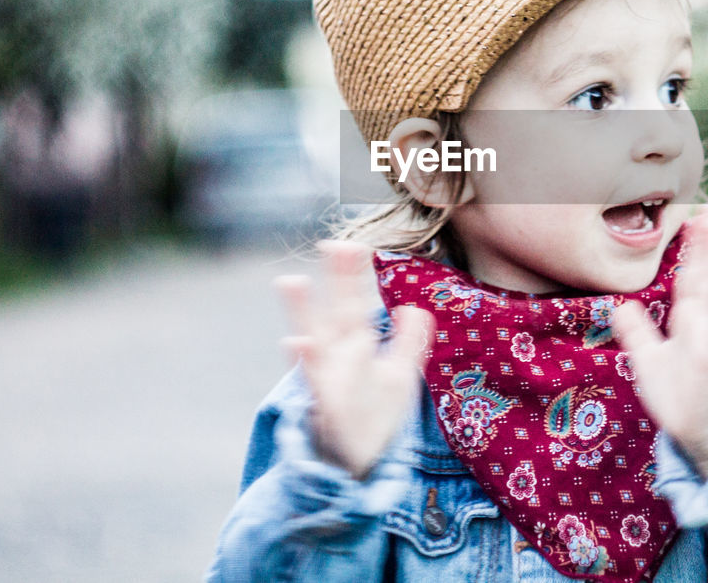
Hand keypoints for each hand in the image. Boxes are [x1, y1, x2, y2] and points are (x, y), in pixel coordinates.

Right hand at [275, 240, 433, 479]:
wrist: (359, 465)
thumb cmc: (378, 416)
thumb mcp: (401, 376)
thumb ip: (409, 342)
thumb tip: (416, 308)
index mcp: (356, 346)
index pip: (355, 303)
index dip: (353, 275)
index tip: (354, 243)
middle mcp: (339, 357)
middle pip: (338, 312)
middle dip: (336, 282)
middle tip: (332, 244)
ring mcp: (329, 379)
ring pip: (315, 340)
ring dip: (302, 312)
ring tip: (291, 280)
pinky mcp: (326, 406)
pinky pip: (315, 382)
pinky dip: (305, 362)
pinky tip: (297, 343)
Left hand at [613, 202, 707, 478]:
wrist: (694, 435)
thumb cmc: (676, 396)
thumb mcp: (648, 359)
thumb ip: (637, 332)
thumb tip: (621, 305)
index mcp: (688, 323)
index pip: (690, 276)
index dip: (695, 246)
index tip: (701, 213)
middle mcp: (702, 329)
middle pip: (707, 280)